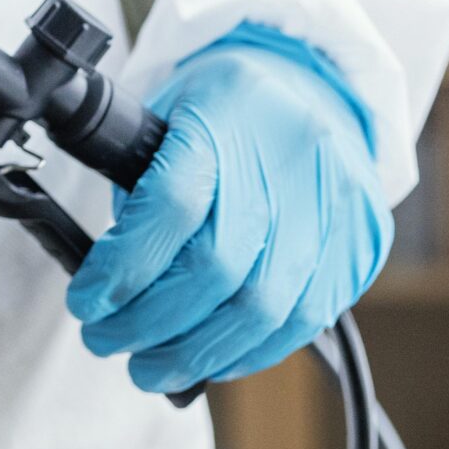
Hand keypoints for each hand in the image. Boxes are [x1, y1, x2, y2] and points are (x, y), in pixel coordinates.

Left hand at [67, 23, 391, 394]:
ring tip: (150, 366)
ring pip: (264, 308)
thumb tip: (110, 280)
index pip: (174, 206)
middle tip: (106, 342)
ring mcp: (336, 207)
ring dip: (196, 353)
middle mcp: (291, 162)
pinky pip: (306, 320)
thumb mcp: (168, 116)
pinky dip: (249, 350)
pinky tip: (210, 358)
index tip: (87, 303)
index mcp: (227, 116)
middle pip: (218, 270)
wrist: (315, 82)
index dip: (124, 268)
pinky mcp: (362, 245)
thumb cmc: (224, 105)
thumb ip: (140, 188)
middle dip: (149, 323)